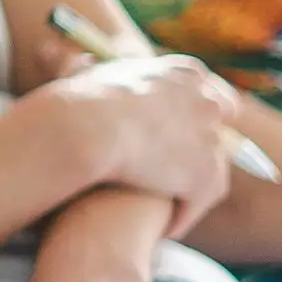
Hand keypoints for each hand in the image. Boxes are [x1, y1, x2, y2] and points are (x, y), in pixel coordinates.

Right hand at [25, 53, 243, 234]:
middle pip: (223, 132)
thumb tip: (59, 54)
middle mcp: (208, 101)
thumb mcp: (87, 71)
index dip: (200, 119)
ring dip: (190, 192)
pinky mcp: (204, 175)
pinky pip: (199, 202)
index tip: (184, 136)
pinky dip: (183, 217)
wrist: (86, 129)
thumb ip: (89, 67)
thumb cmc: (78, 100)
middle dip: (205, 154)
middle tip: (180, 176)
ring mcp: (210, 139)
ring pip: (213, 172)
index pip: (213, 95)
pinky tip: (162, 228)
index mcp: (186, 73)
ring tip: (165, 211)